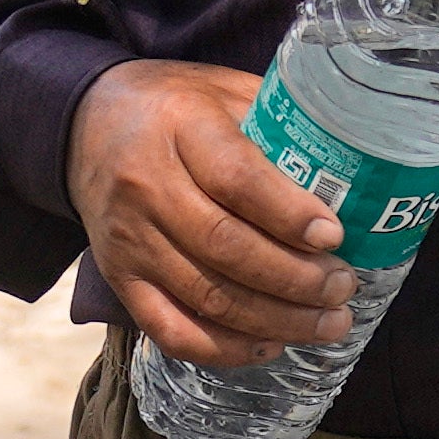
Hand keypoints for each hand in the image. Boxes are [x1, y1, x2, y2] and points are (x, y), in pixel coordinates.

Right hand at [70, 55, 355, 361]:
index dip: (288, 214)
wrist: (85, 124)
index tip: (335, 236)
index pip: (235, 178)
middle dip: (296, 279)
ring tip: (327, 323)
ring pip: (207, 296)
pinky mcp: (120, 278)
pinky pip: (171, 330)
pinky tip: (270, 345)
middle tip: (344, 288)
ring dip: (275, 320)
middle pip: (225, 247)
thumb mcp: (224, 89)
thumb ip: (277, 122)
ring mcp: (130, 238)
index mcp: (180, 126)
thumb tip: (353, 167)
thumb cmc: (174, 106)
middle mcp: (146, 185)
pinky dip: (224, 349)